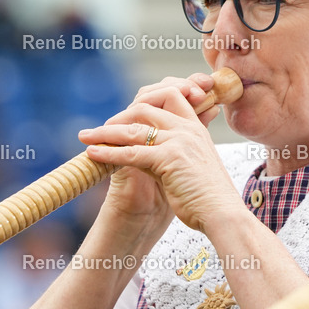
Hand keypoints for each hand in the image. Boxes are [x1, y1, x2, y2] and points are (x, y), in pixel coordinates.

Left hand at [78, 74, 243, 234]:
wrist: (222, 214)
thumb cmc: (209, 196)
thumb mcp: (195, 164)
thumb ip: (177, 150)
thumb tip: (150, 148)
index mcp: (196, 128)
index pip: (170, 94)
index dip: (147, 98)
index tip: (126, 114)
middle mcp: (187, 129)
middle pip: (146, 105)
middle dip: (120, 115)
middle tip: (101, 129)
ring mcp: (179, 141)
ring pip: (134, 128)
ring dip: (105, 132)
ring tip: (85, 137)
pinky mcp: (169, 159)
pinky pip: (131, 151)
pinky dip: (108, 152)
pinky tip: (93, 154)